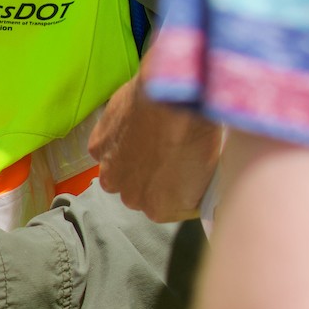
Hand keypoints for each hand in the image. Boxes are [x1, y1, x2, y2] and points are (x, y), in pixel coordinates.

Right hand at [89, 69, 223, 222]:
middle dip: (151, 177)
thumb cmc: (200, 133)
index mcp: (160, 210)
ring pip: (120, 172)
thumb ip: (196, 188)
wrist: (175, 98)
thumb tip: (195, 186)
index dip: (179, 188)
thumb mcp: (210, 170)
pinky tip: (134, 124)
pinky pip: (106, 150)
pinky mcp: (98, 148)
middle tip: (168, 151)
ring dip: (130, 160)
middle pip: (140, 193)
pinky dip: (117, 140)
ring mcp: (110, 174)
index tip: (187, 171)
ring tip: (150, 136)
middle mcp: (130, 198)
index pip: (170, 207)